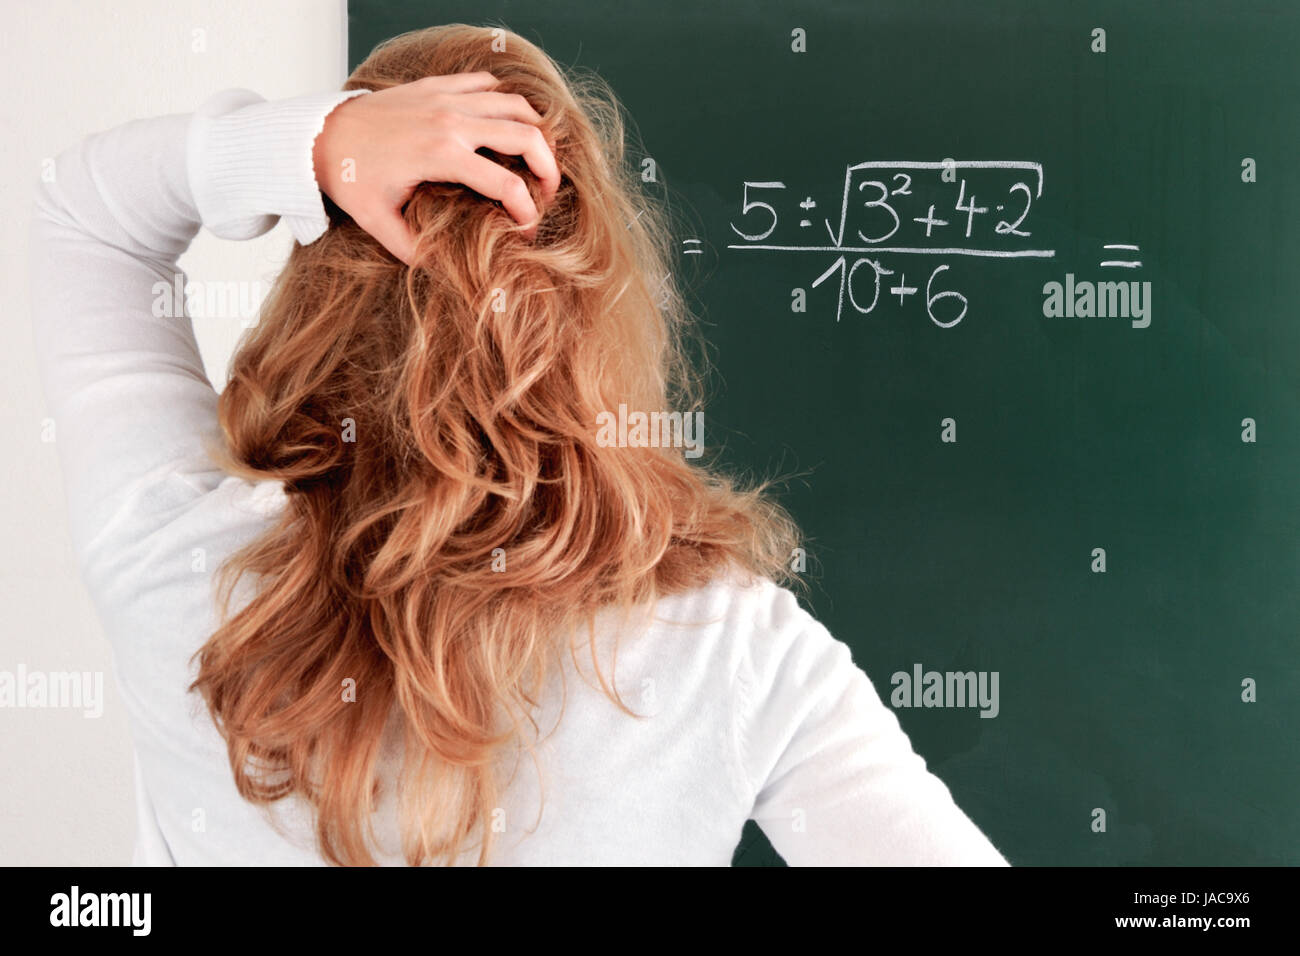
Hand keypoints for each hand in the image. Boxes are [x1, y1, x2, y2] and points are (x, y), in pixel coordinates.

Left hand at [312, 72, 560, 263]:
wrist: (320, 134)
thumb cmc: (349, 177)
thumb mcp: (379, 223)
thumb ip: (415, 251)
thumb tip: (446, 274)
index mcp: (442, 156)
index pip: (507, 186)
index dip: (527, 213)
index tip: (527, 230)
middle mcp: (451, 121)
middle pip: (526, 136)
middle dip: (548, 167)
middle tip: (548, 191)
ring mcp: (446, 98)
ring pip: (514, 104)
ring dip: (535, 131)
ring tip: (537, 157)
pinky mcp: (437, 85)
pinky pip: (487, 84)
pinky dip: (505, 102)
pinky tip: (505, 125)